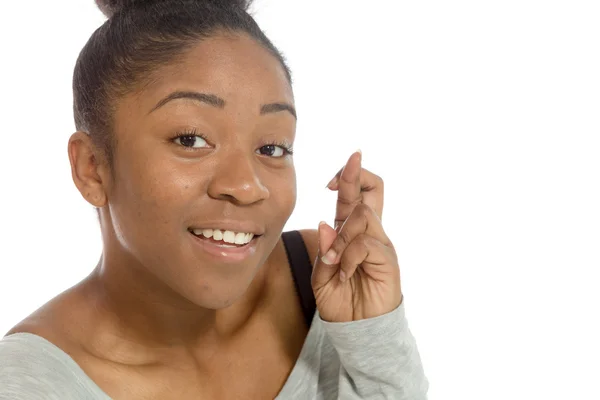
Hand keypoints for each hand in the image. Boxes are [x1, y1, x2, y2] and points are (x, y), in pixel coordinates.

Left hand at [311, 151, 402, 322]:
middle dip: (356, 174)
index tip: (331, 179)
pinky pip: (366, 243)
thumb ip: (323, 251)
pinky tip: (345, 274)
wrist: (357, 330)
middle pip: (373, 188)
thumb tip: (325, 223)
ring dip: (341, 235)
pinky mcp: (388, 259)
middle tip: (340, 173)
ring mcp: (381, 244)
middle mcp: (369, 232)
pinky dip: (349, 257)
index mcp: (351, 232)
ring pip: (363, 215)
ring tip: (334, 261)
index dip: (348, 177)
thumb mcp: (321, 275)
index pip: (355, 195)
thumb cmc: (340, 301)